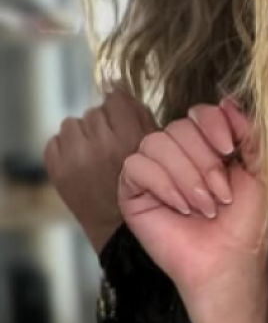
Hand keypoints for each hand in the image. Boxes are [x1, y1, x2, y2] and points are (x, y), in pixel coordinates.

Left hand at [44, 86, 159, 255]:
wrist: (120, 232)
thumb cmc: (147, 193)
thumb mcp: (156, 153)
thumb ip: (141, 119)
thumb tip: (119, 90)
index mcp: (129, 138)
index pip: (116, 99)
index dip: (120, 108)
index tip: (121, 118)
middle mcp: (99, 144)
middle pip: (95, 112)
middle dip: (103, 125)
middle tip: (110, 144)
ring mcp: (74, 157)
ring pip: (73, 124)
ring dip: (83, 135)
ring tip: (94, 154)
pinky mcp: (56, 168)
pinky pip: (56, 142)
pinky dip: (66, 150)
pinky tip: (81, 164)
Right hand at [115, 94, 267, 305]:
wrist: (229, 262)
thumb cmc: (247, 224)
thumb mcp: (261, 171)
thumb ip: (250, 133)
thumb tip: (227, 99)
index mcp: (206, 146)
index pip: (198, 112)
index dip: (212, 124)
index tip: (230, 151)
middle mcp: (177, 155)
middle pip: (178, 126)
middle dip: (204, 161)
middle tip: (221, 195)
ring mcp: (153, 172)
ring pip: (156, 142)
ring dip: (186, 175)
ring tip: (204, 206)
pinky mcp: (133, 192)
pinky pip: (136, 166)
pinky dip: (162, 183)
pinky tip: (181, 208)